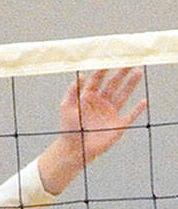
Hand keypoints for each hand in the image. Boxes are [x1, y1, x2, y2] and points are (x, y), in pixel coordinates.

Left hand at [38, 67, 147, 193]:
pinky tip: (143, 101)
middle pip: (113, 85)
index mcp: (88, 97)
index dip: (103, 70)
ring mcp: (110, 113)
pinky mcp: (118, 125)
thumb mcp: (66, 107)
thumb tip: (81, 74)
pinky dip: (137, 109)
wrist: (75, 149)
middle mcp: (101, 103)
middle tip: (130, 62)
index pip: (97, 80)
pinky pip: (130, 115)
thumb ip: (72, 91)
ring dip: (131, 84)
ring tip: (138, 72)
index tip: (109, 60)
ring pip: (123, 95)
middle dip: (121, 73)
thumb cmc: (68, 128)